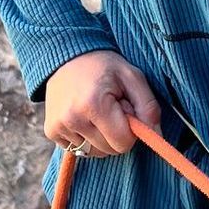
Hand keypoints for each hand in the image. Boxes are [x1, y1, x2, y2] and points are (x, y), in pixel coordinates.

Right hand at [44, 51, 161, 156]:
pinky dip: (86, 138)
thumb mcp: (132, 77)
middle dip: (116, 133)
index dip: (130, 129)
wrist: (67, 55)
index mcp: (94, 104)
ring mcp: (59, 126)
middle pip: (109, 150)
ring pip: (94, 152)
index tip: (124, 109)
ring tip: (96, 111)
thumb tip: (157, 136)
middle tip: (111, 107)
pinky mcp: (51, 131)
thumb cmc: (104, 66)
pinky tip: (84, 116)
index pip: (123, 143)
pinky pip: (78, 150)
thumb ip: (148, 107)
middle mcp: (73, 118)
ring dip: (101, 137)